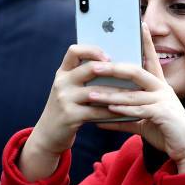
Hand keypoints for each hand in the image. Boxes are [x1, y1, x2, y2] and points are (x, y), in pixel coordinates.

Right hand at [20, 44, 124, 180]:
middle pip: (89, 68)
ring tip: (135, 94)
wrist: (48, 135)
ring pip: (97, 92)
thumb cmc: (67, 108)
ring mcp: (64, 99)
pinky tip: (126, 112)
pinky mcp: (70, 116)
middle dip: (113, 70)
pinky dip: (113, 111)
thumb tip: (115, 65)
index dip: (92, 50)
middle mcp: (62, 82)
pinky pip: (97, 111)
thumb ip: (84, 77)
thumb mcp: (70, 89)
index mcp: (63, 72)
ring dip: (118, 93)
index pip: (74, 51)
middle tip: (131, 75)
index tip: (109, 56)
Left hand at [90, 24, 184, 173]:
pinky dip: (123, 110)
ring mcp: (164, 101)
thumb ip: (122, 118)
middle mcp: (162, 89)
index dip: (145, 41)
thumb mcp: (142, 122)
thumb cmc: (165, 131)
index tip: (139, 23)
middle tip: (94, 66)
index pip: (150, 59)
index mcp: (158, 85)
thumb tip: (99, 119)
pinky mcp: (164, 114)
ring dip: (111, 94)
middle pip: (136, 71)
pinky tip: (108, 111)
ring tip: (91, 94)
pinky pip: (139, 110)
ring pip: (133, 93)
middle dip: (114, 68)